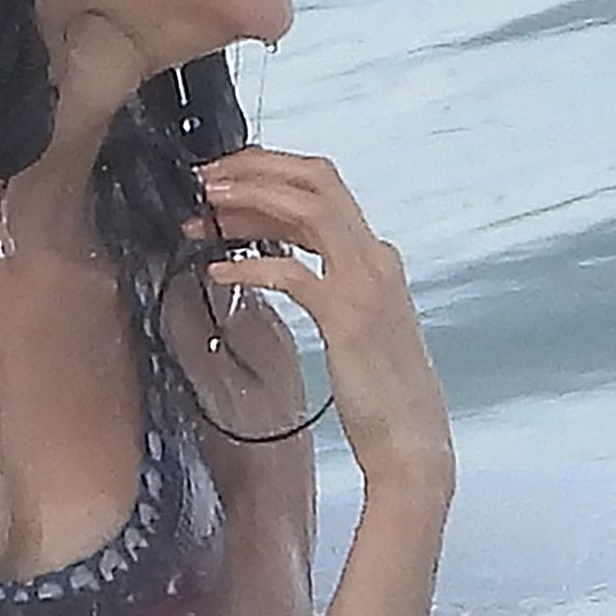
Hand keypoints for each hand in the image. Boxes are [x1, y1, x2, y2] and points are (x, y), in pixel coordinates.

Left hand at [198, 149, 453, 502]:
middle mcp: (376, 259)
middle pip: (316, 180)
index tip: (224, 177)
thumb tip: (273, 254)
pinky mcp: (348, 317)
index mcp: (375, 257)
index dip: (270, 173)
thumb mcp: (353, 320)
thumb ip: (327, 282)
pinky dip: (250, 264)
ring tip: (204, 207)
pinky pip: (292, 271)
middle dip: (256, 168)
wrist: (412, 447)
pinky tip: (217, 273)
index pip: (321, 188)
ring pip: (307, 208)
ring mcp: (366, 284)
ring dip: (250, 199)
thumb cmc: (378, 390)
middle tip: (205, 177)